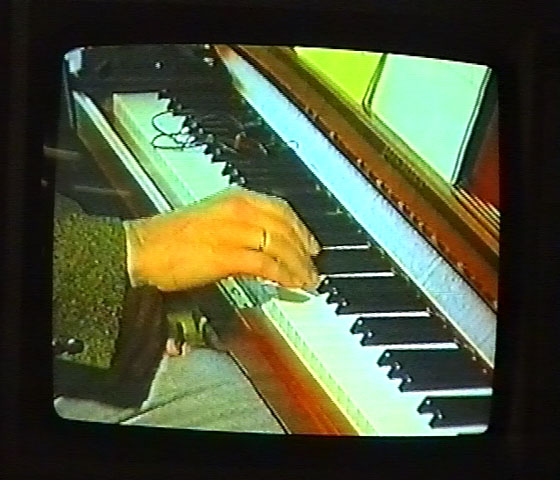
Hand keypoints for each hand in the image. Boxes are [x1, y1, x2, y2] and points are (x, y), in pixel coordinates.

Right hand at [126, 187, 320, 291]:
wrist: (143, 248)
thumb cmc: (171, 237)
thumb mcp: (212, 220)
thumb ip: (240, 227)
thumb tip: (264, 244)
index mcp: (235, 198)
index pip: (280, 209)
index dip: (301, 228)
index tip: (311, 244)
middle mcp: (239, 210)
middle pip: (285, 228)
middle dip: (304, 250)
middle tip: (314, 267)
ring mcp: (234, 232)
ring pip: (280, 246)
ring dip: (298, 266)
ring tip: (308, 280)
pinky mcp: (228, 255)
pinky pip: (266, 265)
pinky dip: (284, 275)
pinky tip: (292, 284)